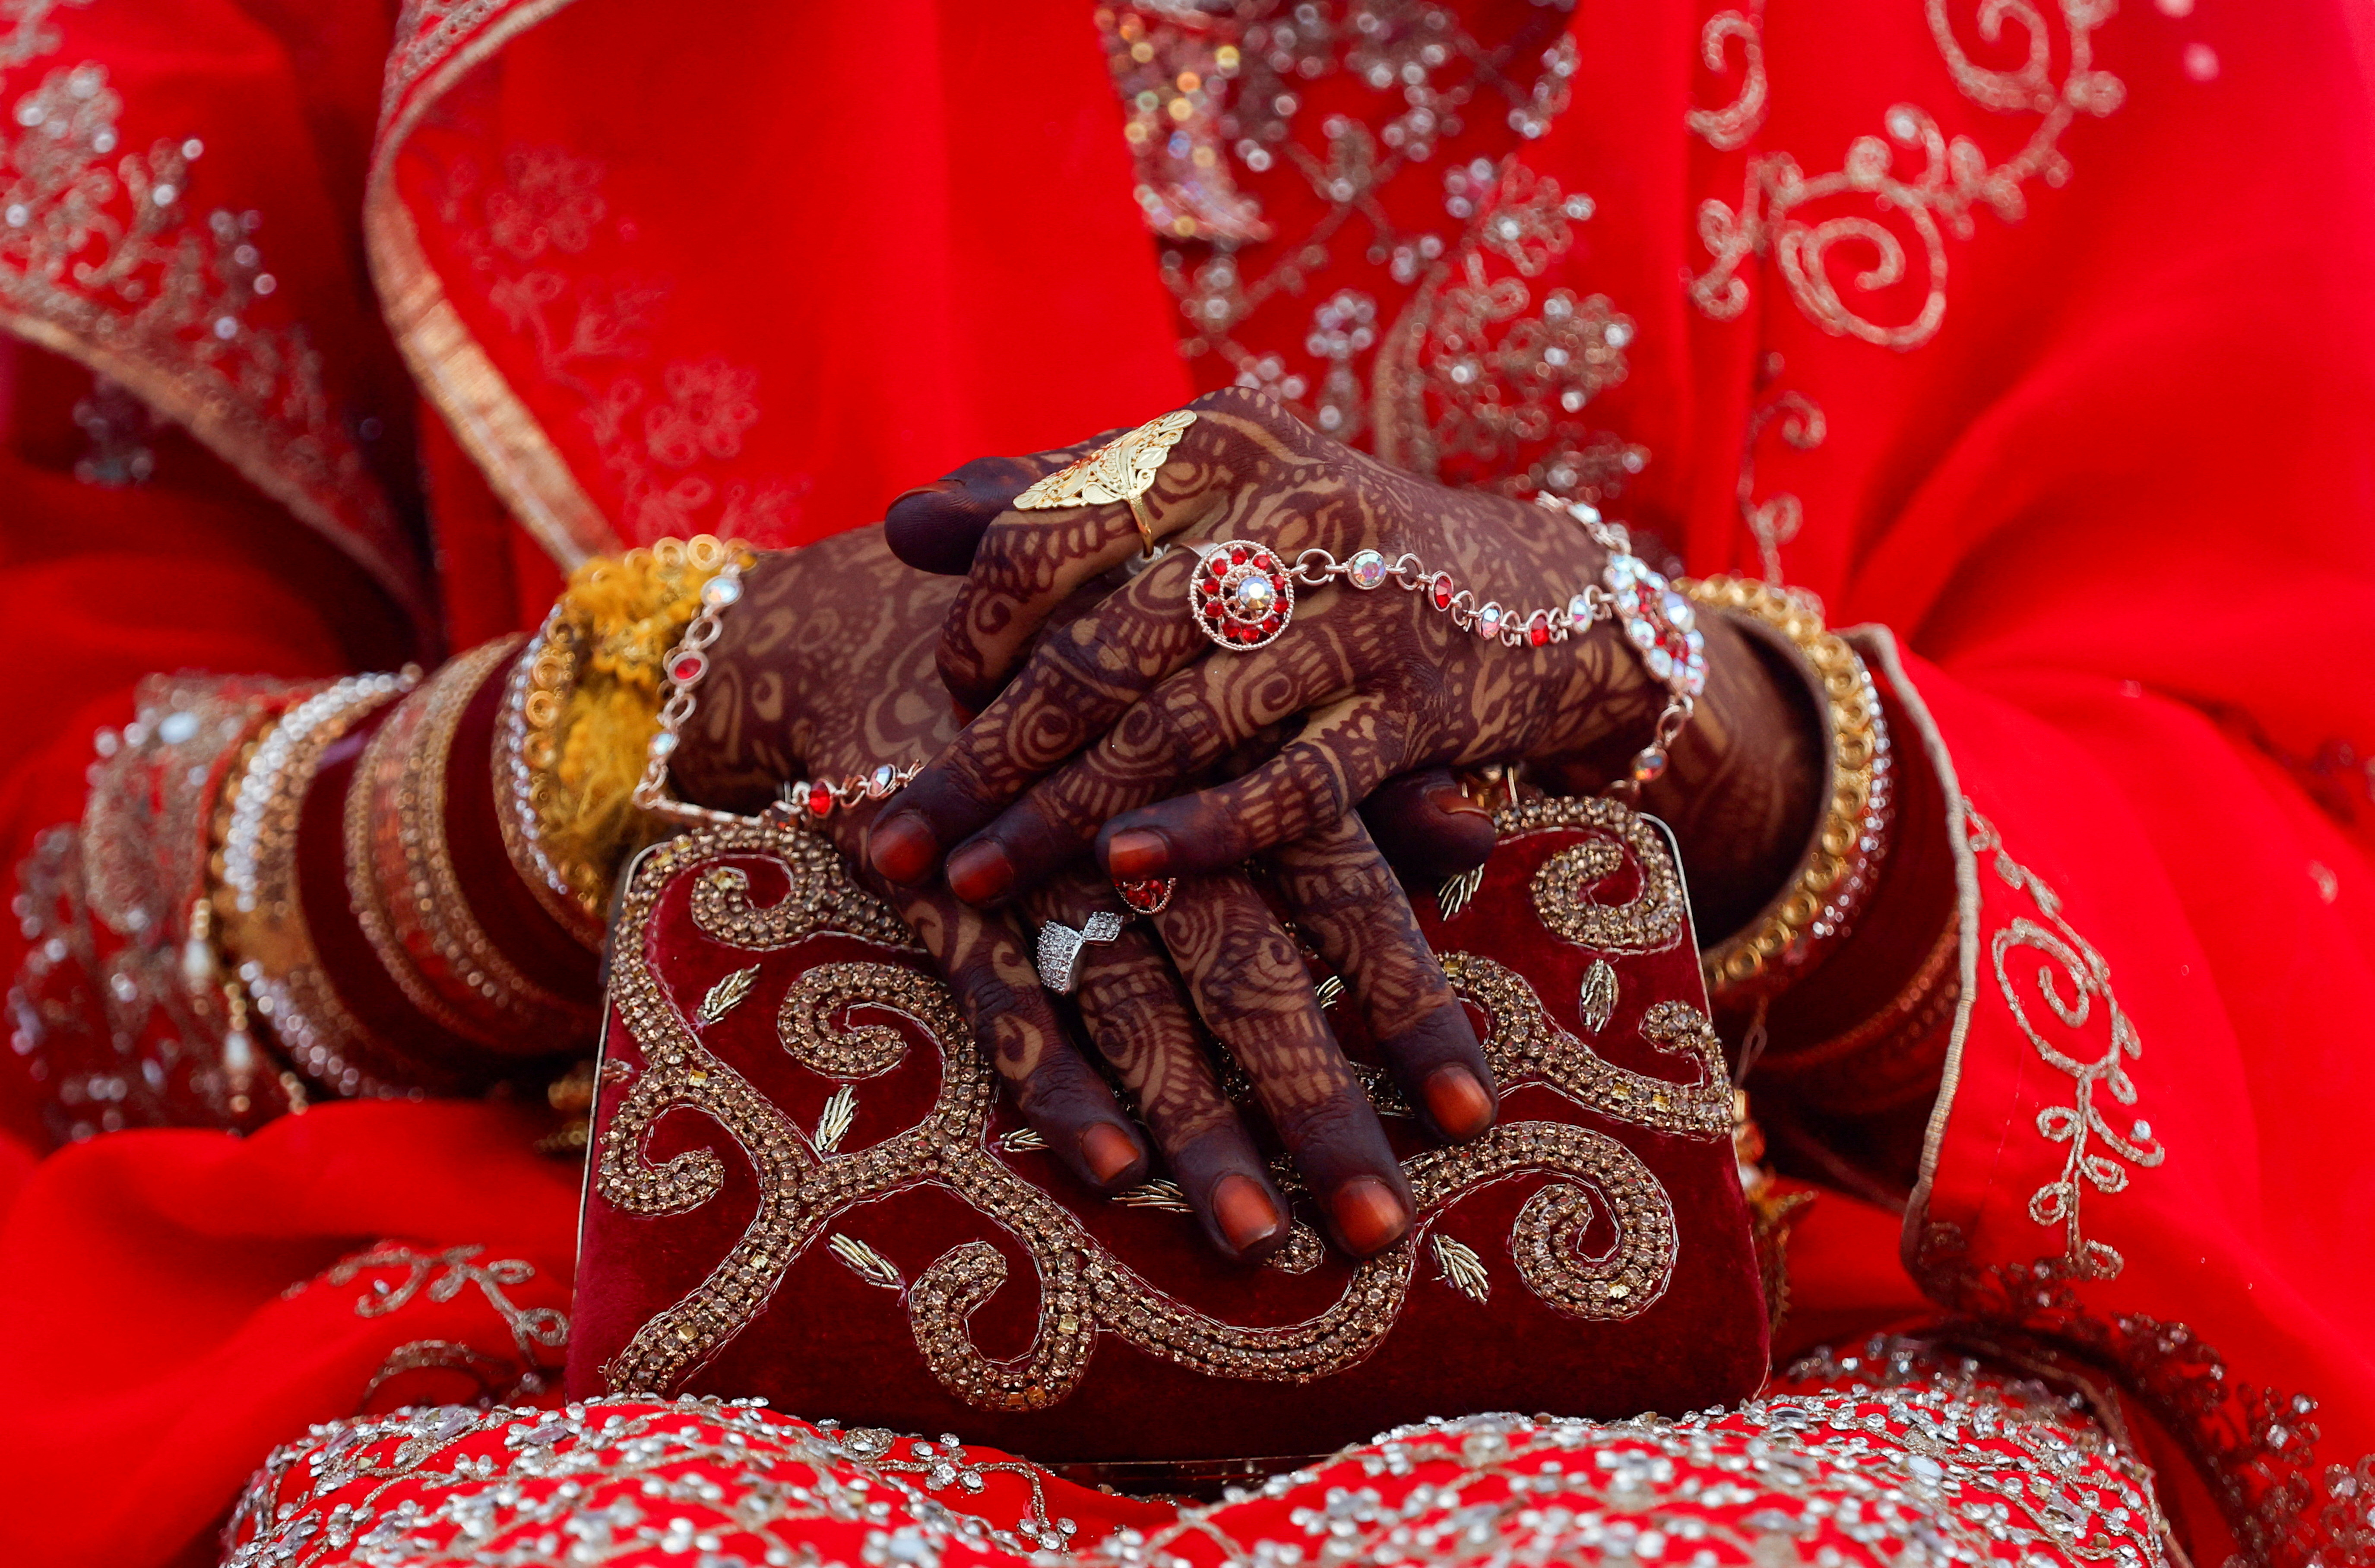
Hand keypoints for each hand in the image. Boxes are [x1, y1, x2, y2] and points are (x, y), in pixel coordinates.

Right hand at [668, 526, 1497, 1259]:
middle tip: (1377, 1229)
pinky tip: (1109, 1169)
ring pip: (1131, 998)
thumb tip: (1481, 832)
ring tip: (1255, 1238)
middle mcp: (1151, 813)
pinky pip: (1000, 994)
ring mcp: (1041, 856)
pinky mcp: (945, 889)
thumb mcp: (1240, 704)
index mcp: (1238, 761)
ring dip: (1193, 1121)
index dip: (1412, 1006)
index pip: (1351, 893)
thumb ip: (1357, 777)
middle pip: (1247, 968)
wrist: (912, 629)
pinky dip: (1053, 1077)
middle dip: (1313, 1103)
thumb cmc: (1119, 684)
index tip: (1474, 1119)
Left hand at [874, 387, 1825, 938]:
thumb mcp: (1205, 491)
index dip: (972, 631)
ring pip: (1182, 725)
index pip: (1043, 537)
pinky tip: (1124, 872)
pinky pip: (1300, 784)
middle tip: (896, 841)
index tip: (941, 704)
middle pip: (1099, 649)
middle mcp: (1290, 507)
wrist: (1548, 595)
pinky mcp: (1430, 702)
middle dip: (987, 758)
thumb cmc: (1329, 548)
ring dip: (1065, 815)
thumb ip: (1058, 499)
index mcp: (1215, 442)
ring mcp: (1367, 607)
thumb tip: (903, 525)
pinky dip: (1207, 830)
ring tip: (974, 881)